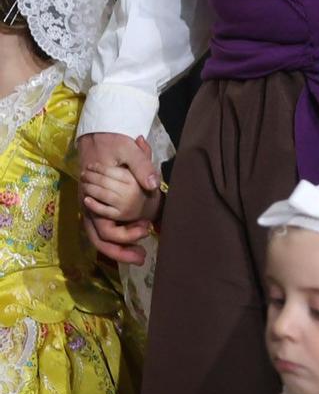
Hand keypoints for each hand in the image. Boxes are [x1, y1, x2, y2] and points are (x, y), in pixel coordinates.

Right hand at [77, 131, 159, 263]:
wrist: (98, 135)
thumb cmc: (112, 143)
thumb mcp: (128, 150)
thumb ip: (142, 166)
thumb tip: (154, 184)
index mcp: (93, 196)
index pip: (105, 229)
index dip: (124, 236)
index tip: (146, 230)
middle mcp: (89, 207)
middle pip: (100, 239)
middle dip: (120, 252)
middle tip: (141, 258)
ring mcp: (92, 208)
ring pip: (101, 236)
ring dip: (119, 248)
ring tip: (140, 256)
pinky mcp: (99, 206)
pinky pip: (105, 227)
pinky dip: (119, 236)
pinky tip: (136, 238)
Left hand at [81, 158, 162, 225]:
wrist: (149, 205)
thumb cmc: (142, 183)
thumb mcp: (144, 166)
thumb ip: (141, 151)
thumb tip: (140, 137)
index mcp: (136, 178)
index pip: (112, 172)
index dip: (98, 168)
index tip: (90, 166)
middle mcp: (131, 191)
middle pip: (104, 182)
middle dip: (91, 177)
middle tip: (83, 174)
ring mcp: (124, 204)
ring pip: (101, 195)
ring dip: (89, 189)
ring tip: (83, 184)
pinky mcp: (119, 215)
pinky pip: (102, 210)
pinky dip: (93, 205)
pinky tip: (86, 199)